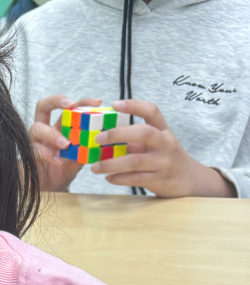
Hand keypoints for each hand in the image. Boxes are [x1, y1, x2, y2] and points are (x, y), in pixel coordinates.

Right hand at [30, 94, 102, 191]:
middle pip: (43, 106)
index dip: (82, 102)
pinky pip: (35, 150)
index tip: (97, 102)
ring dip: (52, 134)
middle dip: (55, 101)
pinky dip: (46, 154)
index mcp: (59, 127)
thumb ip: (83, 154)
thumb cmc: (62, 172)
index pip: (68, 107)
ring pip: (36, 128)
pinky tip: (57, 161)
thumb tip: (97, 146)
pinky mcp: (30, 155)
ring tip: (65, 144)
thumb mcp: (77, 163)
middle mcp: (45, 130)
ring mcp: (36, 141)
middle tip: (70, 104)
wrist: (48, 189)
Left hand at [92, 99, 235, 196]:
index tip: (114, 104)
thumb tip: (107, 139)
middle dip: (118, 134)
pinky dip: (120, 178)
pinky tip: (109, 178)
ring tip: (95, 167)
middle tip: (98, 139)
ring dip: (111, 163)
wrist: (189, 181)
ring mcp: (163, 163)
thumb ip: (137, 141)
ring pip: (135, 161)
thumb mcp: (157, 145)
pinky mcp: (159, 180)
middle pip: (143, 133)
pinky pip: (136, 179)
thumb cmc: (166, 159)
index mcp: (164, 131)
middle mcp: (165, 144)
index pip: (152, 111)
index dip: (134, 106)